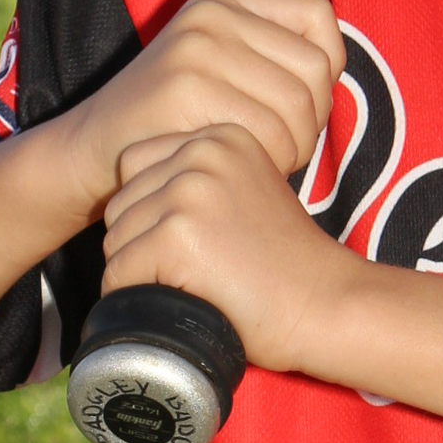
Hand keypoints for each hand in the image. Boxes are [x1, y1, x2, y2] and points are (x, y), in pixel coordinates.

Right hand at [65, 0, 343, 213]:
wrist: (92, 149)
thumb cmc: (170, 120)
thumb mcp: (218, 69)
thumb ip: (270, 59)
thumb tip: (332, 69)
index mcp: (224, 1)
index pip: (318, 17)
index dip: (327, 69)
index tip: (303, 105)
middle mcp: (212, 14)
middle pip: (315, 68)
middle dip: (312, 120)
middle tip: (284, 147)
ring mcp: (197, 47)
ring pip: (298, 105)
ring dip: (294, 147)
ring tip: (265, 160)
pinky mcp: (186, 88)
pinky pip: (268, 132)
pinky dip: (269, 160)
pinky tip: (242, 168)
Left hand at [100, 124, 357, 372]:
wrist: (327, 305)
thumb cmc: (288, 264)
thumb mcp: (249, 192)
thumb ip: (202, 181)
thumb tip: (130, 202)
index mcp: (220, 137)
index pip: (135, 167)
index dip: (151, 214)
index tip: (192, 244)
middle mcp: (202, 153)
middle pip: (121, 204)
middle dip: (142, 245)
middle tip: (195, 272)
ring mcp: (189, 192)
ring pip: (116, 240)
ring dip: (140, 274)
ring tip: (193, 286)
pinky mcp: (177, 236)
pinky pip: (119, 273)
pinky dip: (135, 298)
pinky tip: (180, 302)